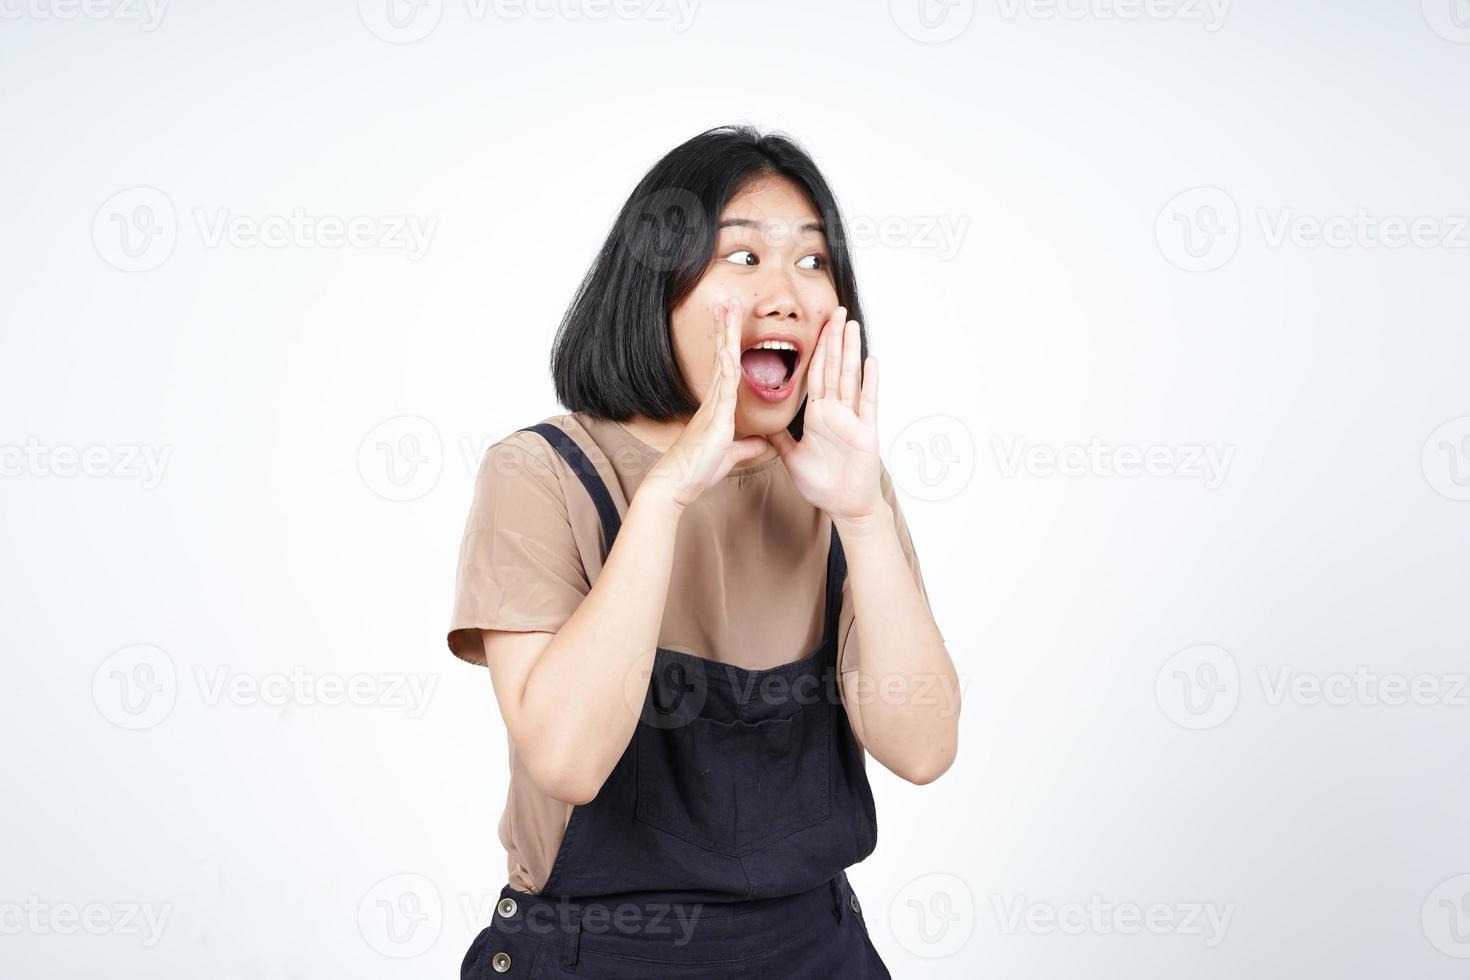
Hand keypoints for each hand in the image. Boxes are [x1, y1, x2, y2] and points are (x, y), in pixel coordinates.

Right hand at [644, 297, 771, 510]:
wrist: (678, 484)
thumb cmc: (698, 470)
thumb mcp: (731, 455)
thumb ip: (747, 446)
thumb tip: (763, 442)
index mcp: (718, 407)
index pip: (726, 368)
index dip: (728, 343)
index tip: (731, 321)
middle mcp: (714, 401)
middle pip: (722, 357)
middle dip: (726, 328)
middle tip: (728, 302)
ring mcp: (712, 407)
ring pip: (722, 364)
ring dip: (725, 337)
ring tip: (727, 311)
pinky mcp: (714, 420)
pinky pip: (722, 390)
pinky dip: (726, 368)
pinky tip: (728, 350)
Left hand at [767, 306, 882, 521]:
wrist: (844, 506)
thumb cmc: (823, 483)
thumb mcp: (793, 457)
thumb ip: (780, 439)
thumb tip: (761, 423)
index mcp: (817, 415)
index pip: (815, 374)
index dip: (816, 350)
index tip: (816, 326)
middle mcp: (835, 412)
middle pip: (833, 367)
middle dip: (833, 339)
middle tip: (835, 311)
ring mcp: (852, 419)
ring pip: (849, 377)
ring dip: (850, 350)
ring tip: (851, 324)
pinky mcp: (865, 431)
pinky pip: (868, 402)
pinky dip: (870, 381)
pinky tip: (871, 360)